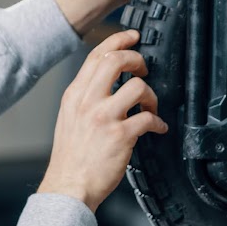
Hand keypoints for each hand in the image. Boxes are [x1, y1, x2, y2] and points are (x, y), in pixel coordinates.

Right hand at [38, 31, 167, 210]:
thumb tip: (107, 84)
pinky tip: (157, 128)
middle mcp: (87, 102)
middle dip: (137, 60)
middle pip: (116, 61)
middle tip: (144, 70)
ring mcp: (104, 118)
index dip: (118, 41)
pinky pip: (148, 118)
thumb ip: (85, 99)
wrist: (68, 187)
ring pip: (137, 86)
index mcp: (74, 96)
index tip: (133, 37)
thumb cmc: (71, 158)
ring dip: (150, 95)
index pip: (96, 56)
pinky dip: (158, 122)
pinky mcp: (120, 136)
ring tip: (150, 107)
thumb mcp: (69, 119)